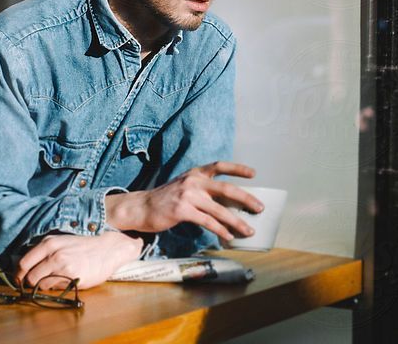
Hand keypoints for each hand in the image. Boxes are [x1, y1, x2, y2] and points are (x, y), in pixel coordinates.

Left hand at [14, 230, 142, 289]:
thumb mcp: (62, 241)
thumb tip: (27, 266)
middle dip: (29, 283)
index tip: (19, 279)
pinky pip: (55, 289)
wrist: (107, 248)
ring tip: (53, 281)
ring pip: (40, 285)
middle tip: (33, 284)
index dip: (19, 274)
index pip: (23, 262)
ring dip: (43, 286)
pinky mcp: (72, 278)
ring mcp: (62, 267)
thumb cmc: (84, 245)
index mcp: (48, 242)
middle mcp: (53, 254)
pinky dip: (56, 288)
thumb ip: (45, 251)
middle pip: (29, 276)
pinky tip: (64, 281)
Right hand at [105, 161, 262, 243]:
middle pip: (226, 188)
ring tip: (249, 230)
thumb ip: (203, 190)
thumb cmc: (166, 199)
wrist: (141, 207)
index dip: (238, 168)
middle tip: (260, 208)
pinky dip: (220, 230)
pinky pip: (207, 221)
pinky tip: (228, 237)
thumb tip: (227, 202)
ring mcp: (187, 195)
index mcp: (195, 173)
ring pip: (219, 209)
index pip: (220, 166)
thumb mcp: (185, 187)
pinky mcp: (182, 210)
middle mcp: (193, 181)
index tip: (254, 173)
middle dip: (246, 198)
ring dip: (236, 221)